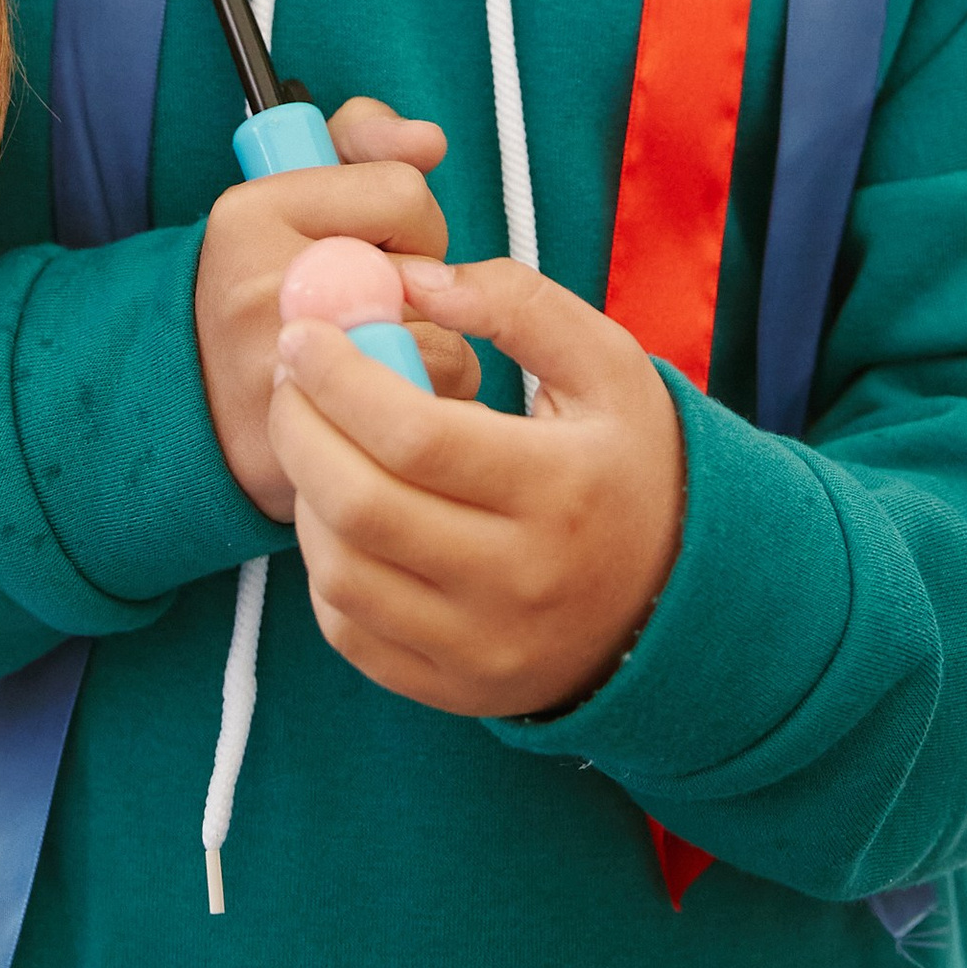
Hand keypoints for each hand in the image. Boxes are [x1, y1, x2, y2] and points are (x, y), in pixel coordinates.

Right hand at [195, 97, 478, 522]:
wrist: (184, 398)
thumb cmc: (256, 283)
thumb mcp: (289, 188)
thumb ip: (361, 141)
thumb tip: (430, 141)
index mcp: (251, 214)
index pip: (404, 193)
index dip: (411, 221)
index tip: (381, 242)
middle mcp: (263, 291)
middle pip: (430, 279)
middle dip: (423, 291)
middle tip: (375, 303)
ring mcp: (284, 373)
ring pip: (445, 351)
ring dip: (433, 354)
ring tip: (376, 353)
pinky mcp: (314, 443)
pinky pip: (427, 414)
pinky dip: (423, 407)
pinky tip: (377, 402)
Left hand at [265, 253, 682, 718]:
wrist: (678, 597)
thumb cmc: (627, 461)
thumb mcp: (604, 363)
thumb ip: (515, 304)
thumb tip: (412, 280)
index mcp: (560, 490)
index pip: (415, 436)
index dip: (340, 379)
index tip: (305, 334)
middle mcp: (521, 582)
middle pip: (362, 508)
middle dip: (299, 429)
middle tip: (288, 379)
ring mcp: (484, 647)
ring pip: (341, 573)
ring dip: (305, 493)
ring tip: (317, 440)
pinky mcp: (454, 688)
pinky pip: (349, 630)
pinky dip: (325, 564)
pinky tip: (341, 510)